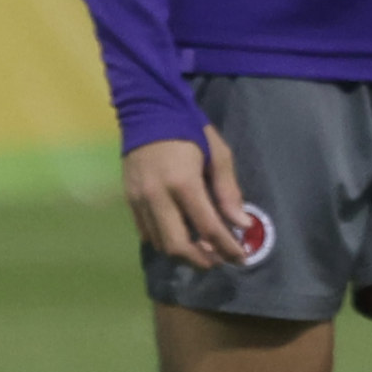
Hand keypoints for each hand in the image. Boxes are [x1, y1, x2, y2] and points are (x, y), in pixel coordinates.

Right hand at [124, 124, 250, 265]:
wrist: (147, 111)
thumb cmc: (189, 129)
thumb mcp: (217, 153)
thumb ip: (228, 191)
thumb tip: (241, 224)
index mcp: (183, 182)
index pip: (208, 227)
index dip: (228, 247)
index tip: (242, 258)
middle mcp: (157, 196)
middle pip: (178, 246)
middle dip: (202, 260)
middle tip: (220, 260)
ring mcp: (139, 200)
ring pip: (160, 244)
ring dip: (184, 253)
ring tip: (203, 249)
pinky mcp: (129, 200)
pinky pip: (147, 233)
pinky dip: (166, 241)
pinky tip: (182, 234)